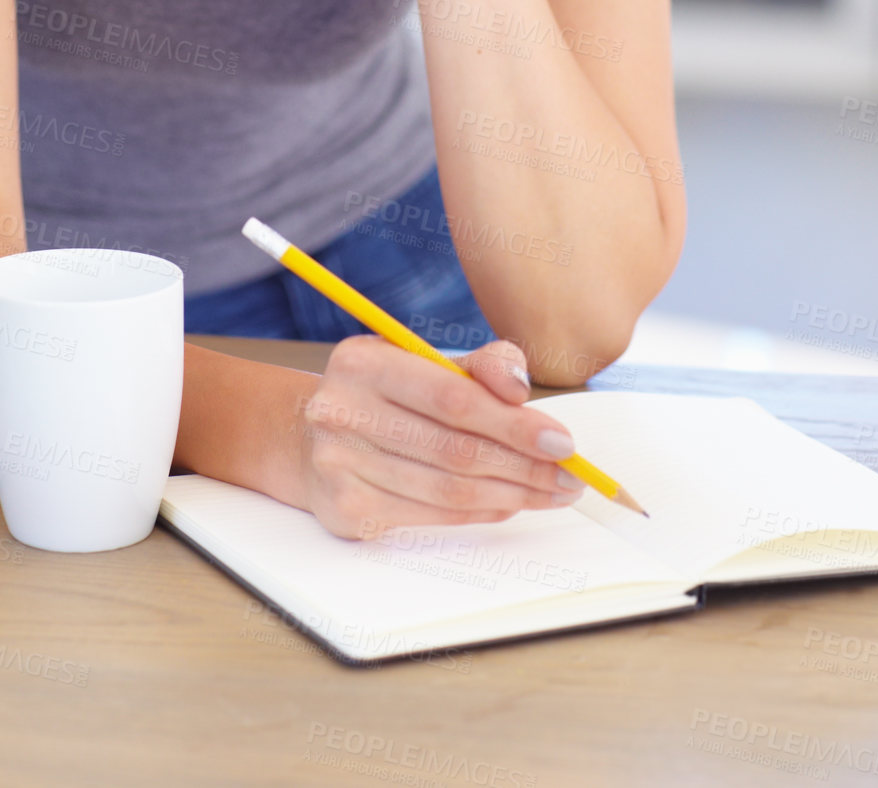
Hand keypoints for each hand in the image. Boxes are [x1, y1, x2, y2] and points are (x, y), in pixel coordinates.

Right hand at [294, 334, 583, 540]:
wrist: (307, 438)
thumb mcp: (423, 363)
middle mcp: (343, 411)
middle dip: (525, 467)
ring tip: (551, 493)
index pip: (453, 398)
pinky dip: (481, 513)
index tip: (564, 442)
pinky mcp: (346, 509)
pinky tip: (508, 503)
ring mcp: (340, 464)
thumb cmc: (385, 396)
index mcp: (363, 361)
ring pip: (448, 490)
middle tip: (570, 477)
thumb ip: (479, 367)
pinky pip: (432, 515)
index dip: (514, 424)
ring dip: (512, 495)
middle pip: (455, 450)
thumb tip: (520, 389)